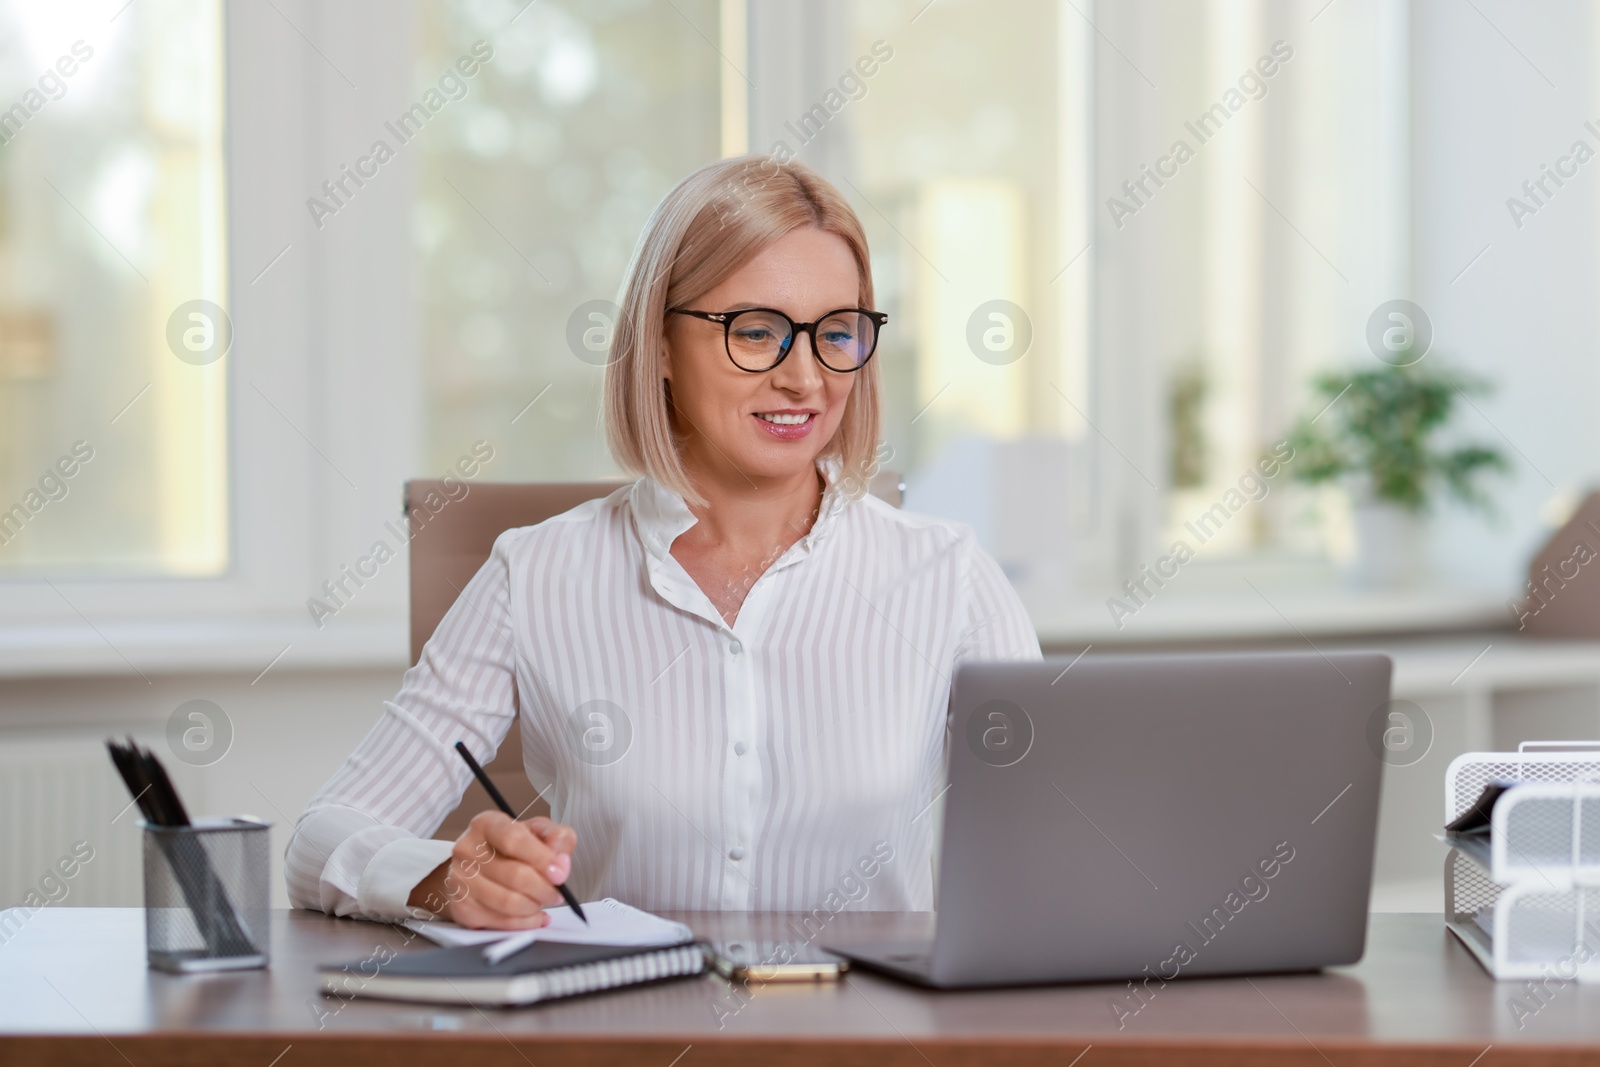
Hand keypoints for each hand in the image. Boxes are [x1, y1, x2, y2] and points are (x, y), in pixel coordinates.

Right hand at [409, 811, 576, 929]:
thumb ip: (558, 839)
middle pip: (515, 875)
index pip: (514, 840)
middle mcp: (467, 850)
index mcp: (487, 824)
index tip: (560, 874)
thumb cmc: (510, 848)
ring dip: (535, 907)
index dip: (542, 859)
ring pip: (508, 903)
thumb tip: (561, 864)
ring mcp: (461, 880)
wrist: (476, 868)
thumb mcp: (537, 832)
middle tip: (557, 893)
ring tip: (542, 902)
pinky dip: (525, 923)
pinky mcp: (462, 908)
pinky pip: (501, 922)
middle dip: (544, 889)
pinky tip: (533, 916)